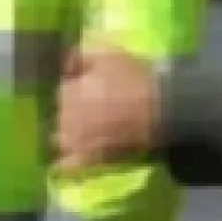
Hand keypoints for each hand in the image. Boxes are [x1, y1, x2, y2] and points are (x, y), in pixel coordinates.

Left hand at [53, 43, 159, 170]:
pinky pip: (67, 166)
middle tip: (94, 109)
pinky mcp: (89, 160)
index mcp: (68, 92)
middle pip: (62, 115)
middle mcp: (65, 118)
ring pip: (62, 139)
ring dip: (70, 134)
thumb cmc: (134, 79)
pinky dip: (66, 163)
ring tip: (88, 132)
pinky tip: (73, 159)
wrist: (160, 108)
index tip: (92, 89)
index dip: (78, 89)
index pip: (63, 92)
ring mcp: (76, 142)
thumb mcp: (107, 54)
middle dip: (73, 111)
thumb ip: (80, 57)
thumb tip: (65, 66)